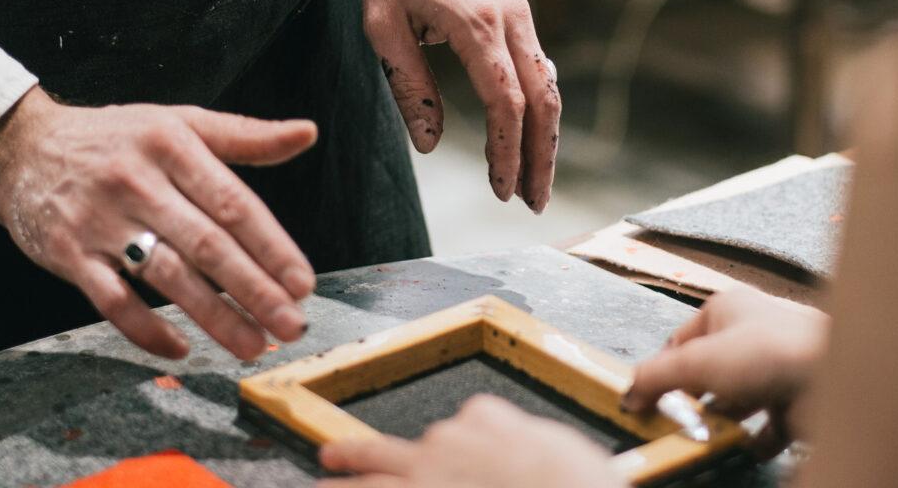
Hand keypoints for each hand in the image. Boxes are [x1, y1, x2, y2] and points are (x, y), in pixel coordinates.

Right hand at [0, 87, 317, 361]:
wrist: (21, 149)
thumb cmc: (114, 138)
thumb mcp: (178, 122)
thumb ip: (244, 135)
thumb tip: (307, 133)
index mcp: (172, 145)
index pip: (232, 202)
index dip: (271, 246)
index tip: (302, 283)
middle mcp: (137, 181)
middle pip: (205, 244)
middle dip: (253, 290)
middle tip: (290, 325)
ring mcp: (100, 221)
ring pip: (165, 276)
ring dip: (213, 316)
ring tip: (251, 345)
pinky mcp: (68, 254)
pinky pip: (111, 301)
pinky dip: (146, 329)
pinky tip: (181, 348)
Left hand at [318, 395, 622, 487]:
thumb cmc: (578, 481)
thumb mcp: (569, 451)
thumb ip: (538, 448)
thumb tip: (540, 460)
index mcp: (487, 418)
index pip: (467, 421)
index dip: (464, 444)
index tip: (464, 459)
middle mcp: (448, 439)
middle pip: (404, 446)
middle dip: (365, 453)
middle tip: (334, 455)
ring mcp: (424, 473)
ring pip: (372, 471)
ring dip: (344, 478)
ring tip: (319, 486)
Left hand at [360, 0, 560, 211]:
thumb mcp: (382, 21)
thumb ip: (409, 83)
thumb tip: (429, 141)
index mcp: (476, 24)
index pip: (505, 102)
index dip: (507, 151)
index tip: (502, 189)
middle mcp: (510, 19)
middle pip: (543, 101)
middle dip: (541, 156)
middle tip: (533, 202)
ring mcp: (520, 12)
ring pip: (548, 84)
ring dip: (546, 135)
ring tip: (534, 178)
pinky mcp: (517, 7)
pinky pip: (538, 64)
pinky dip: (539, 104)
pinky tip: (530, 131)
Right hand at [622, 287, 828, 456]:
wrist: (833, 378)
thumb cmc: (771, 352)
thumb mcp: (696, 361)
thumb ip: (655, 377)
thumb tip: (628, 395)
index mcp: (727, 310)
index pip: (679, 341)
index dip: (661, 371)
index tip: (646, 400)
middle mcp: (752, 335)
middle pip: (708, 373)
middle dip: (693, 401)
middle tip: (676, 424)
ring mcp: (775, 368)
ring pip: (737, 400)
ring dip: (722, 422)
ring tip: (707, 438)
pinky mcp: (794, 399)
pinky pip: (768, 425)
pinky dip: (755, 440)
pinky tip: (746, 448)